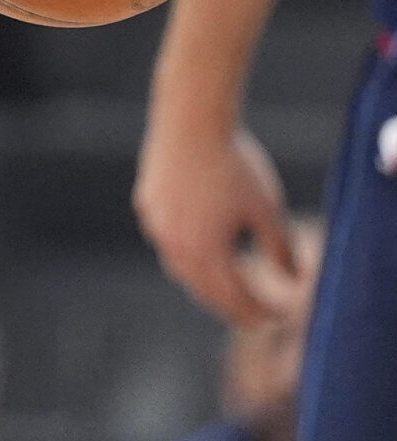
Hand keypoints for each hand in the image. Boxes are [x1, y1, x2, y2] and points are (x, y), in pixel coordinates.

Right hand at [136, 121, 299, 325]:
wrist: (191, 123)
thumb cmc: (234, 164)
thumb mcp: (266, 208)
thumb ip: (280, 247)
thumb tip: (294, 278)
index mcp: (207, 251)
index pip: (235, 297)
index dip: (258, 310)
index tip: (278, 316)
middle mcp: (175, 246)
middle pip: (204, 291)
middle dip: (230, 307)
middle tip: (252, 316)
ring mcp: (156, 226)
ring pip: (180, 269)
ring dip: (204, 284)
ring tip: (223, 286)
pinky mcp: (147, 206)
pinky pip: (166, 242)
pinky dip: (186, 254)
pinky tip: (197, 245)